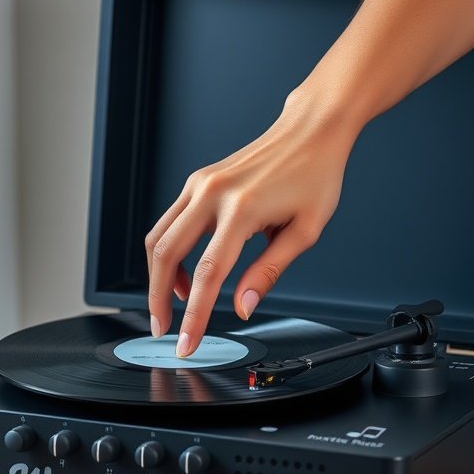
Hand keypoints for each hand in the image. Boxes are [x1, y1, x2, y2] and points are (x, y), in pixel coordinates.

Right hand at [145, 86, 357, 356]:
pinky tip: (189, 272)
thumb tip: (243, 305)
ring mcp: (200, 184)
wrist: (310, 130)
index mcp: (242, 209)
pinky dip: (170, 253)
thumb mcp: (304, 230)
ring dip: (160, 276)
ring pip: (159, 238)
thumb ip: (269, 271)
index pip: (209, 274)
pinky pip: (169, 223)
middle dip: (158, 298)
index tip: (187, 343)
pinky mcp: (197, 182)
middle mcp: (212, 193)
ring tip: (179, 303)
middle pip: (167, 254)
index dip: (194, 315)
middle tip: (163, 329)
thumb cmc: (315, 176)